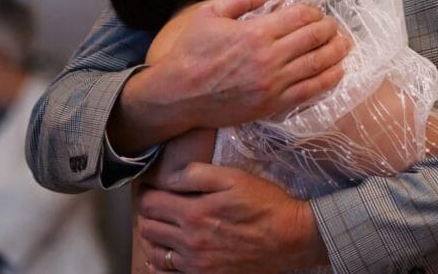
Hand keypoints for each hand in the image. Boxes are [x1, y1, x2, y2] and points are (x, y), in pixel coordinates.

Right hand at [108, 0, 350, 153]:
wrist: (177, 95)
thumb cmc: (192, 52)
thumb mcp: (211, 12)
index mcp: (256, 32)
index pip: (300, 16)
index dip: (314, 11)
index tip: (315, 12)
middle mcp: (269, 58)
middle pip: (314, 38)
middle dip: (329, 29)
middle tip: (334, 26)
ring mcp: (273, 84)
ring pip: (317, 64)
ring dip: (336, 52)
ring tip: (344, 44)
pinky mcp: (272, 104)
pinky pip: (310, 92)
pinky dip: (329, 80)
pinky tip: (338, 72)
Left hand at [136, 162, 327, 273]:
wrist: (290, 237)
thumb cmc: (265, 204)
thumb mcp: (235, 178)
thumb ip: (199, 174)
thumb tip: (170, 176)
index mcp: (194, 213)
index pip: (150, 204)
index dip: (147, 193)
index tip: (153, 189)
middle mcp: (190, 241)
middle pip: (147, 228)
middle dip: (147, 214)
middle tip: (156, 205)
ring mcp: (196, 264)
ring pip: (154, 253)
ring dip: (151, 238)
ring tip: (160, 226)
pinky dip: (160, 263)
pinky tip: (167, 253)